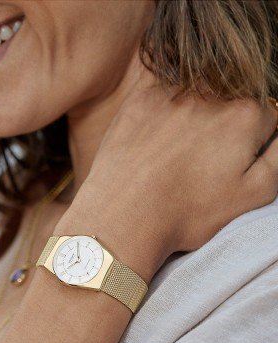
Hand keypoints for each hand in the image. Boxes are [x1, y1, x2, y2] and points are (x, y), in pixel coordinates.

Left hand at [55, 83, 277, 282]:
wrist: (123, 216)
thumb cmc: (184, 213)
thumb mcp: (251, 195)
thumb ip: (277, 157)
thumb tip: (277, 133)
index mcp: (244, 117)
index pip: (266, 115)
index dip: (252, 139)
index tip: (231, 157)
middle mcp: (211, 95)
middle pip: (232, 100)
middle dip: (224, 124)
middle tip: (199, 156)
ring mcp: (172, 92)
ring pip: (198, 91)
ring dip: (195, 111)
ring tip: (175, 148)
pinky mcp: (140, 97)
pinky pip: (161, 84)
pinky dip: (164, 100)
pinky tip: (156, 130)